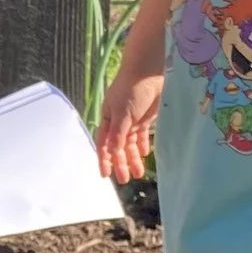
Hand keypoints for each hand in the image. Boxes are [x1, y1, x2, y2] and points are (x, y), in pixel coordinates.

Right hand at [96, 68, 162, 183]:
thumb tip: (112, 151)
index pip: (104, 145)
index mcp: (108, 120)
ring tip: (139, 173)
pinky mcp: (143, 118)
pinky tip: (144, 155)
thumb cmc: (130, 89)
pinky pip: (141, 136)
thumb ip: (118, 132)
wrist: (147, 72)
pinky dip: (141, 145)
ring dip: (133, 159)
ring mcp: (131, 121)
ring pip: (130, 145)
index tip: (105, 175)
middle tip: (125, 180)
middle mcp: (117, 123)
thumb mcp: (122, 112)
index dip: (104, 160)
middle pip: (118, 148)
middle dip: (121, 164)